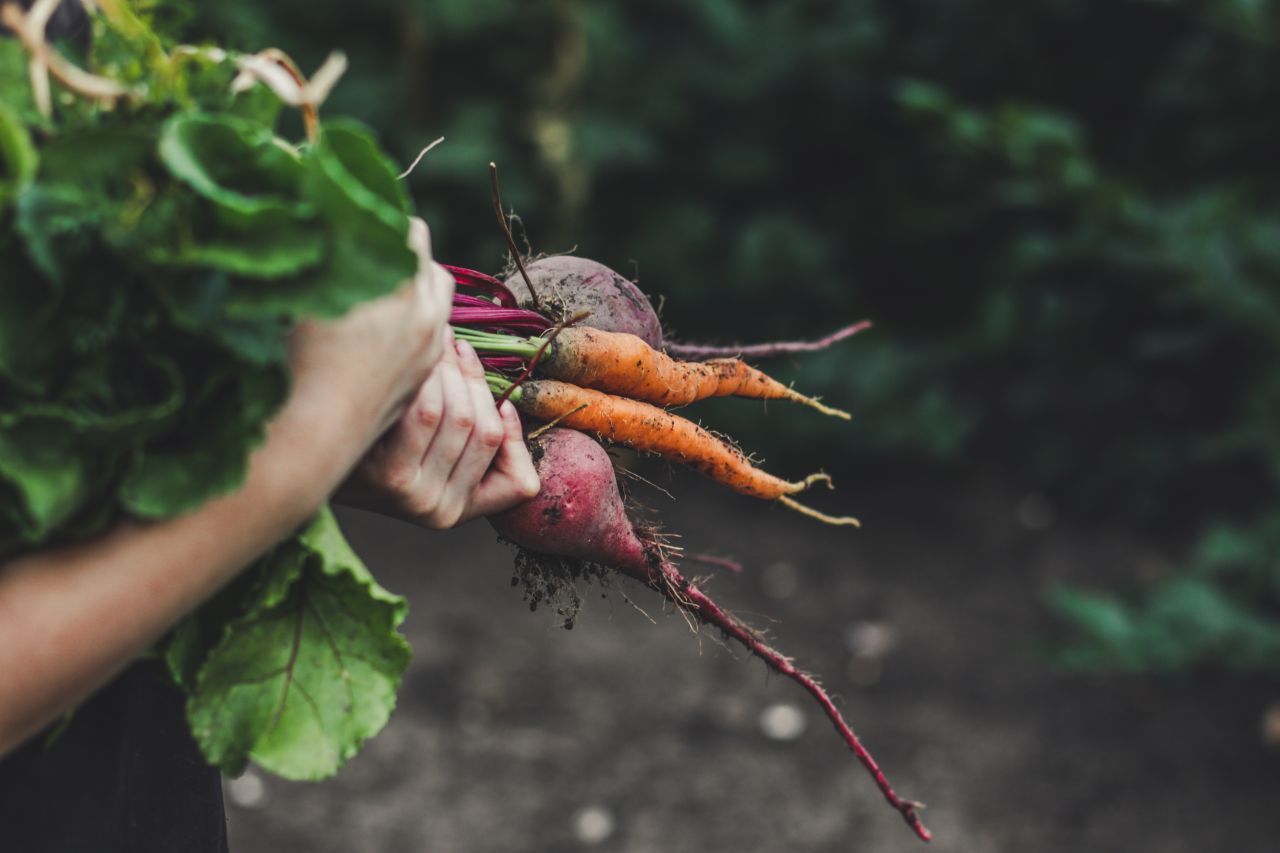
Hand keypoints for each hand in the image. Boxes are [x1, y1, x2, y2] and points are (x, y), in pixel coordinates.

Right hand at [285, 217, 454, 456]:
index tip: (356, 218)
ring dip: (414, 290)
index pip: (411, 231)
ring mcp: (428, 354)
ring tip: (375, 290)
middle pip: (430, 266)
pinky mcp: (419, 380)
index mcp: (403, 292)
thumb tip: (317, 207)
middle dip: (403, 255)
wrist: (310, 436)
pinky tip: (376, 327)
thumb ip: (321, 249)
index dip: (383, 219)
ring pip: (436, 305)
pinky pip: (432, 337)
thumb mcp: (302, 295)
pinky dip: (413, 323)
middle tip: (366, 252)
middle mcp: (426, 320)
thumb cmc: (293, 364)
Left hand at [336, 334, 540, 528]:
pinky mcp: (389, 476)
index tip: (503, 403)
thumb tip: (494, 394)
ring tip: (433, 346)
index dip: (515, 437)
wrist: (300, 457)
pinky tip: (418, 363)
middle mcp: (440, 511)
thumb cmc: (365, 447)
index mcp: (456, 514)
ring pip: (460, 416)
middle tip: (453, 346)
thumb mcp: (421, 460)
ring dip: (450, 371)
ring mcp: (415, 497)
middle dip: (472, 380)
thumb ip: (460, 440)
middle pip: (483, 430)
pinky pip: (428, 412)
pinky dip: (429, 379)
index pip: (520, 483)